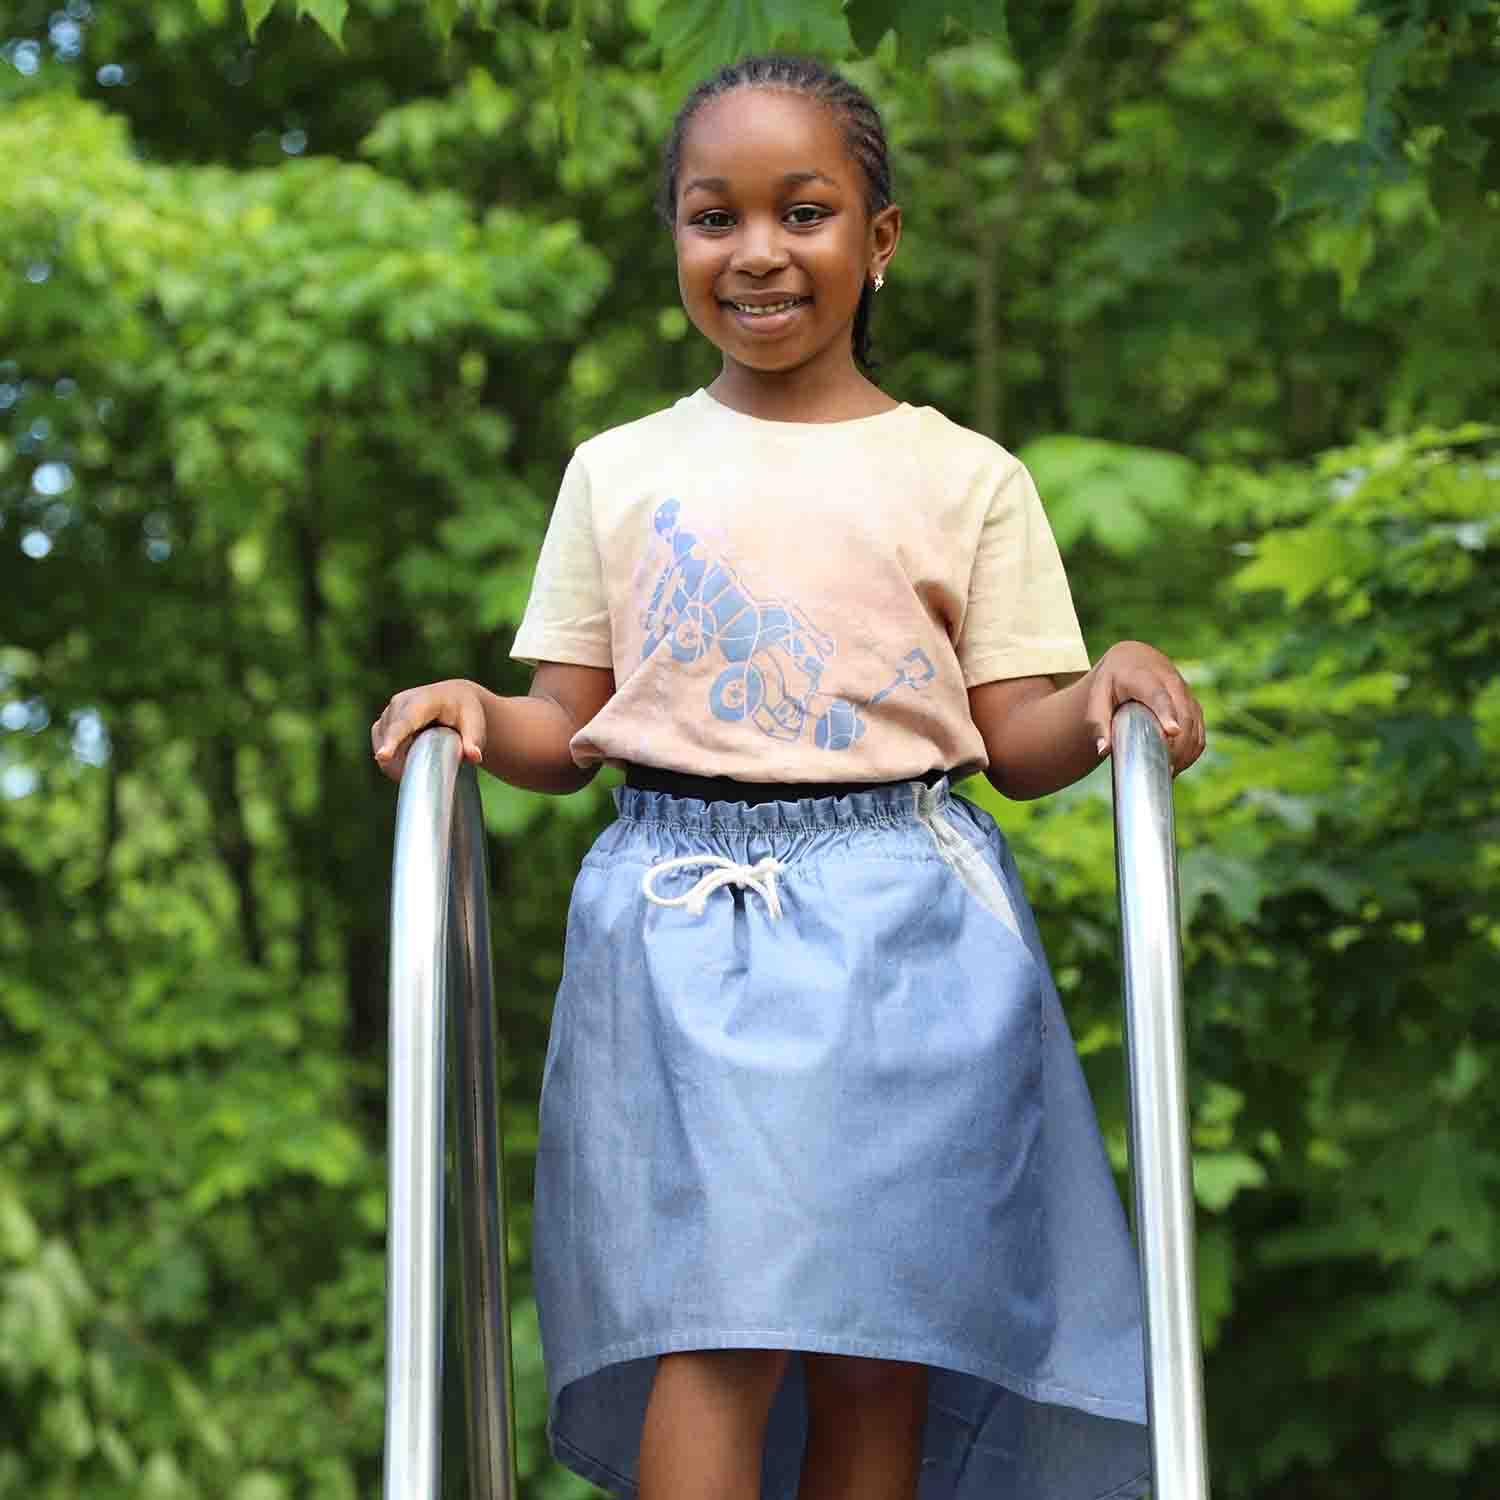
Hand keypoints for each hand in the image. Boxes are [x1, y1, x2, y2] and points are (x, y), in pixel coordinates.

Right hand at [370, 679, 487, 782]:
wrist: (455, 699)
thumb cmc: (466, 713)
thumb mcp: (475, 725)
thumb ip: (474, 740)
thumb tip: (475, 757)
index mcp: (423, 700)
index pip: (405, 722)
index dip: (393, 740)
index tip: (383, 756)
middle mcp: (400, 703)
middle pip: (391, 737)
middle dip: (399, 760)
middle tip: (421, 775)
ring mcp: (389, 712)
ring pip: (382, 744)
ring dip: (395, 761)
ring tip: (420, 767)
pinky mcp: (382, 723)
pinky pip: (379, 745)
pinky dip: (389, 759)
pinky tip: (407, 764)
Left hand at [1085, 641, 1204, 775]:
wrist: (1134, 660)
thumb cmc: (1111, 682)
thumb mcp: (1098, 697)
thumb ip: (1099, 723)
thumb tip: (1103, 751)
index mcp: (1142, 676)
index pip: (1158, 695)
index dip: (1167, 713)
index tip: (1172, 731)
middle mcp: (1169, 680)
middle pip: (1181, 712)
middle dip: (1178, 742)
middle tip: (1165, 768)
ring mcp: (1185, 692)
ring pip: (1193, 722)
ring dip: (1186, 749)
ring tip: (1169, 772)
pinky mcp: (1193, 704)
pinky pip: (1199, 729)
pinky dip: (1192, 749)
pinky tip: (1179, 765)